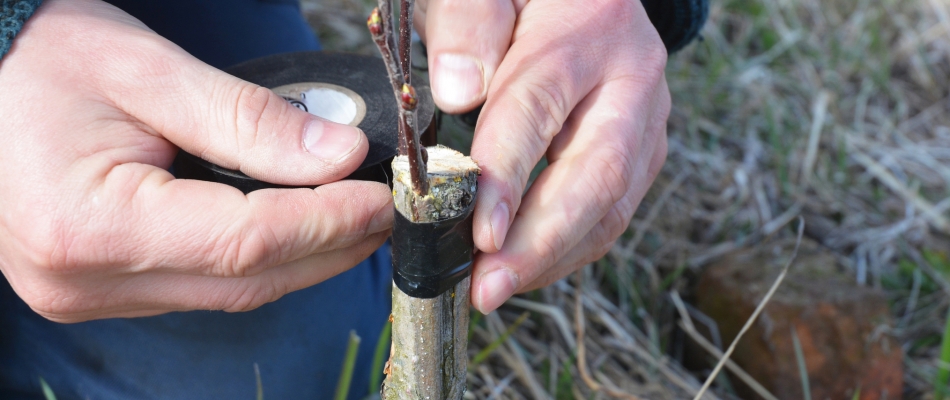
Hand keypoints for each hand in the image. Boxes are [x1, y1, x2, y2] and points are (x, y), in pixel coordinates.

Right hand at [0, 0, 391, 322]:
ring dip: (301, 259)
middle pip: (247, 282)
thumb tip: (339, 155)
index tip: (382, 198)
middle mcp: (86, 280)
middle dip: (329, 247)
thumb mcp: (149, 71)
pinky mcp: (98, 289)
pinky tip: (293, 230)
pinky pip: (201, 288)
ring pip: (231, 294)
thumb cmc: (38, 61)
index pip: (247, 242)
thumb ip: (249, 120)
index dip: (328, 221)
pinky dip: (256, 263)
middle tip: (384, 212)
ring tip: (352, 219)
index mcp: (91, 225)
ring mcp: (88, 294)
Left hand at [416, 0, 669, 312]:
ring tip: (496, 289)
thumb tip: (457, 92)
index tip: (479, 230)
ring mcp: (647, 118)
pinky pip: (613, 212)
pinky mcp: (643, 150)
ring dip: (553, 257)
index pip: (540, 107)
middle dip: (540, 241)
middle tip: (488, 287)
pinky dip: (569, 249)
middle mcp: (633, 76)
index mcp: (588, 27)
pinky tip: (525, 268)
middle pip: (598, 173)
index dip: (507, 175)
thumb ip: (466, 22)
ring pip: (613, 205)